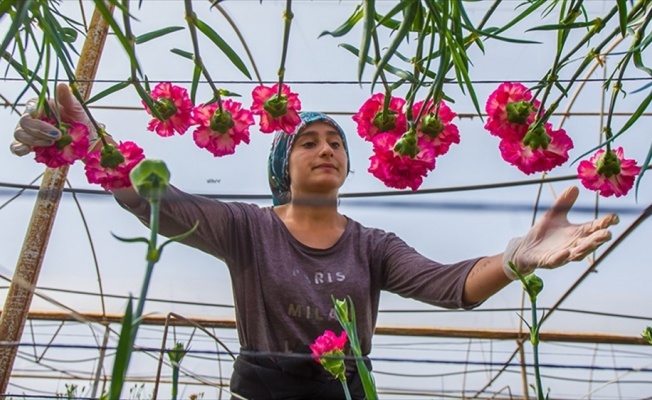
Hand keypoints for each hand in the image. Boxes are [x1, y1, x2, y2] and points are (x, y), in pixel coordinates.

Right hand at [10, 83, 97, 155]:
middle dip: (39, 129)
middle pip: (24, 121)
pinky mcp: (30, 146)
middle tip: (57, 135)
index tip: (37, 113)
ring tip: (52, 143)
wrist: (87, 141)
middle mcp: (33, 118)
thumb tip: (62, 85)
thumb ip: (68, 99)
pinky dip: (20, 149)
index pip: (31, 104)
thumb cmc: (81, 122)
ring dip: (34, 140)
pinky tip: (28, 150)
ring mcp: (30, 133)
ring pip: (20, 134)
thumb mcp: (78, 110)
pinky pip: (17, 147)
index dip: (32, 109)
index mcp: (43, 106)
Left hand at [503, 186, 618, 279]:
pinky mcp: (548, 261)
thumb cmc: (543, 232)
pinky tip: (566, 252)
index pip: (594, 228)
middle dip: (598, 239)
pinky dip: (562, 257)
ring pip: (577, 254)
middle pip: (589, 242)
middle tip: (608, 233)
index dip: (604, 223)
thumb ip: (563, 203)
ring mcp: (562, 255)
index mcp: (577, 233)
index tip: (614, 217)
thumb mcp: (553, 214)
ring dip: (585, 248)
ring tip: (593, 242)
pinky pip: (556, 261)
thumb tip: (574, 187)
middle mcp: (573, 245)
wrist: (526, 248)